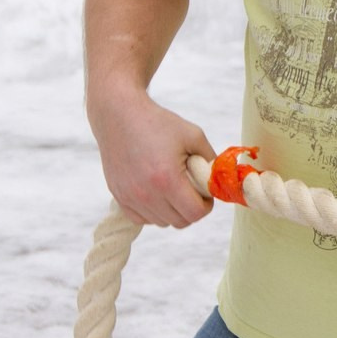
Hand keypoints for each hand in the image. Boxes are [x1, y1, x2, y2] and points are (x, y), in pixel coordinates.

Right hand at [88, 87, 214, 226]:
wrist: (119, 115)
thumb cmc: (158, 123)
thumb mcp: (193, 135)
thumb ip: (211, 161)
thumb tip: (218, 181)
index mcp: (167, 179)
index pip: (195, 213)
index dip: (206, 205)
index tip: (204, 192)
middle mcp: (147, 194)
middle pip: (181, 222)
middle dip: (191, 208)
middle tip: (191, 190)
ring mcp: (130, 198)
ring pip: (162, 222)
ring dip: (172, 210)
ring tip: (172, 187)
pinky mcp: (119, 197)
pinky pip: (143, 219)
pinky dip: (153, 211)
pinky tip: (155, 192)